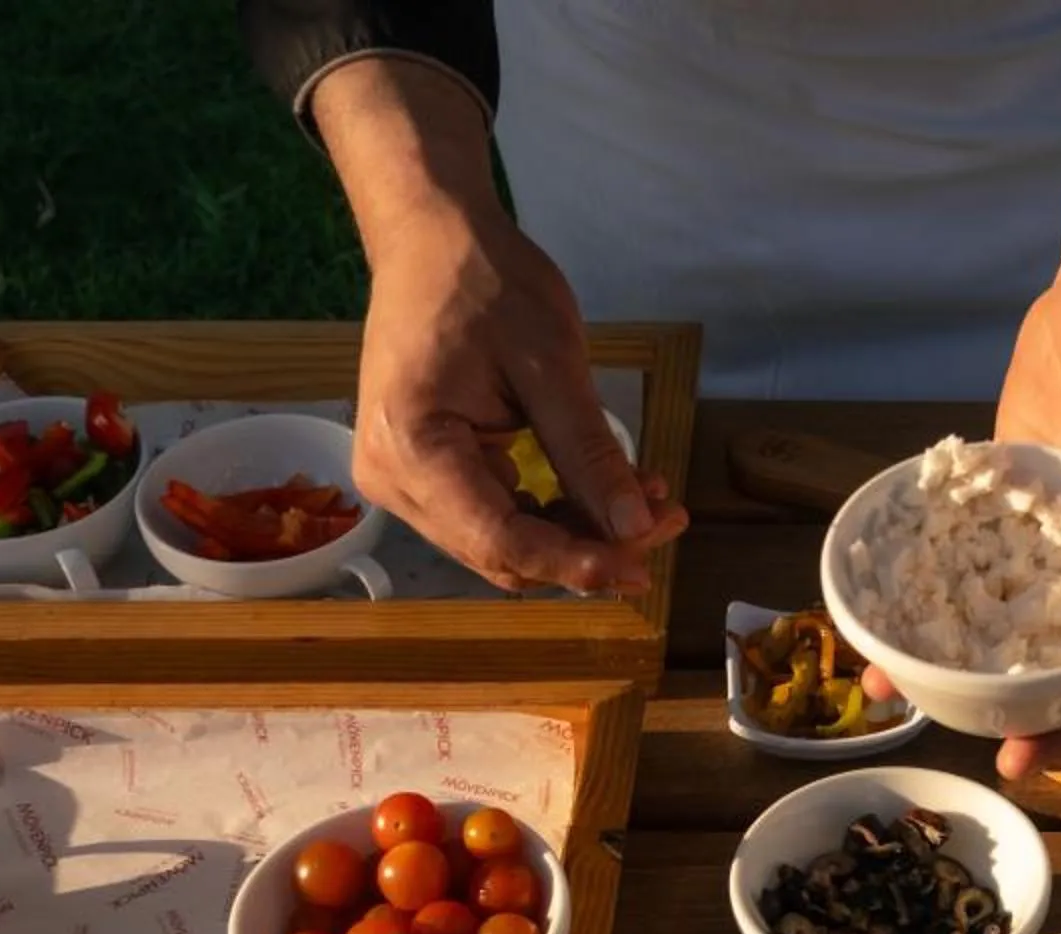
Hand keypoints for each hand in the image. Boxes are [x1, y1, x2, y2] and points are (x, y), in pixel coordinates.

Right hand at [318, 59, 689, 595]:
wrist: (432, 239)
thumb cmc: (484, 283)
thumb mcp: (549, 361)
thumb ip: (588, 451)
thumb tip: (633, 527)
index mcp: (410, 448)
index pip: (499, 540)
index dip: (574, 563)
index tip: (644, 568)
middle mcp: (394, 481)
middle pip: (503, 551)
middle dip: (587, 549)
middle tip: (667, 520)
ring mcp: (405, 482)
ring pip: (504, 543)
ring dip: (578, 534)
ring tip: (650, 501)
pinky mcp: (426, 475)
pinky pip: (497, 516)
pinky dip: (556, 512)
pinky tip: (610, 490)